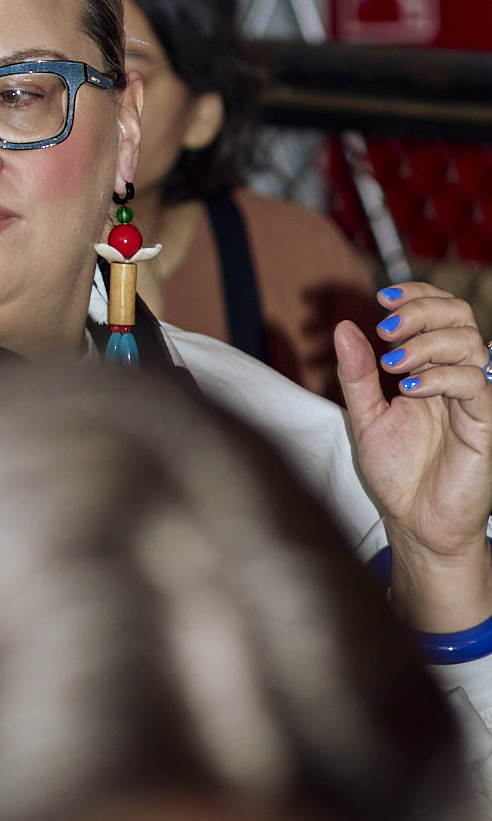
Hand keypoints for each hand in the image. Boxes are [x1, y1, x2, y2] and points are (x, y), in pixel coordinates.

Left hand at [334, 283, 491, 634]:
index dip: (416, 295)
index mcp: (430, 368)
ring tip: (392, 363)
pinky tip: (410, 388)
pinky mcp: (485, 424)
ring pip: (470, 342)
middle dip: (421, 310)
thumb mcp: (365, 417)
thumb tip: (344, 328)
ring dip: (427, 341)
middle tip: (387, 328)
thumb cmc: (398, 475)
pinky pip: (475, 384)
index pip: (438, 311)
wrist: (417, 525)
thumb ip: (357, 374)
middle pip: (459, 316)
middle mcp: (455, 377)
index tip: (381, 297)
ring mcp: (474, 399)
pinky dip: (441, 376)